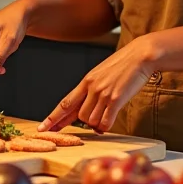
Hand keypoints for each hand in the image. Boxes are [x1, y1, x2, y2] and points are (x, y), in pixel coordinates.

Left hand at [37, 35, 158, 132]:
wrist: (140, 56)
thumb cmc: (124, 64)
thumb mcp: (101, 74)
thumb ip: (92, 89)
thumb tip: (86, 106)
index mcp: (86, 81)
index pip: (65, 103)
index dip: (53, 118)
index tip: (42, 128)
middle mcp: (92, 88)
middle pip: (78, 116)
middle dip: (84, 122)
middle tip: (92, 122)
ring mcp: (103, 94)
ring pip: (90, 121)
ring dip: (97, 124)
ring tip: (106, 115)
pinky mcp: (116, 99)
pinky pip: (105, 123)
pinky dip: (105, 126)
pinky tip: (109, 120)